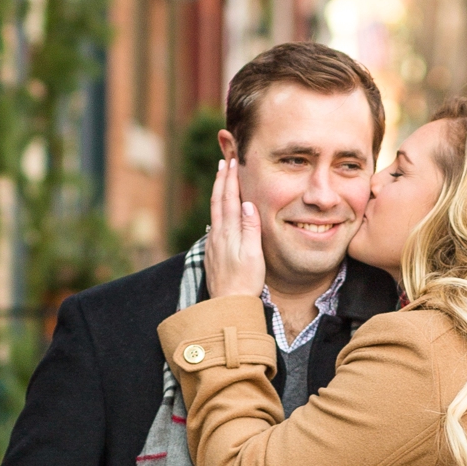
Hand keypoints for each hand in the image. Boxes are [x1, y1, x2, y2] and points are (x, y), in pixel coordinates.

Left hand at [202, 154, 266, 301]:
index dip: (230, 179)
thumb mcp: (253, 254)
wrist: (228, 304)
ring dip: (218, 192)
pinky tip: (219, 211)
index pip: (228, 199)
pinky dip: (217, 209)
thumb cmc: (245, 281)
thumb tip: (247, 203)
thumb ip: (249, 228)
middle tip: (224, 161)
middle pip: (218, 201)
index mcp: (228, 232)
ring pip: (214, 211)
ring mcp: (214, 243)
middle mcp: (217, 235)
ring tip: (220, 179)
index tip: (232, 162)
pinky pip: (215, 222)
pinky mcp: (213, 252)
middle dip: (221, 180)